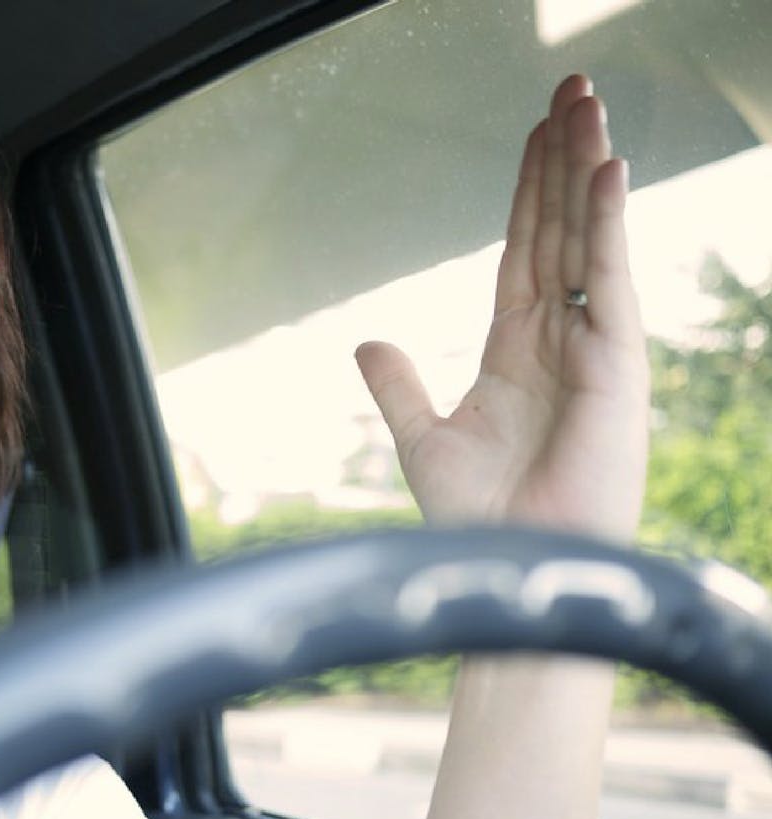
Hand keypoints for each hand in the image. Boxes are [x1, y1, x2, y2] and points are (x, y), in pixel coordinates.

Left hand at [356, 75, 648, 540]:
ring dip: (586, 170)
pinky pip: (608, 280)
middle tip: (570, 88)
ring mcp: (592, 348)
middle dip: (563, 159)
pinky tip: (605, 170)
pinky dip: (607, 226)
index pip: (525, 249)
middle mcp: (559, 338)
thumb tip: (365, 341)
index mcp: (516, 349)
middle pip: (561, 228)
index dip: (528, 191)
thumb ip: (399, 387)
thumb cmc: (475, 518)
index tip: (534, 132)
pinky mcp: (616, 366)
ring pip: (587, 240)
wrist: (508, 568)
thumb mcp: (423, 440)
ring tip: (585, 103)